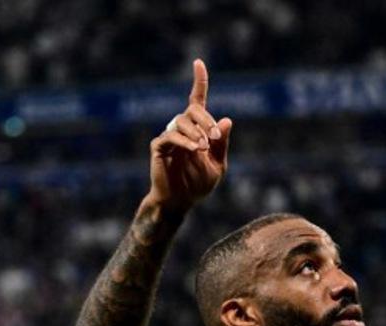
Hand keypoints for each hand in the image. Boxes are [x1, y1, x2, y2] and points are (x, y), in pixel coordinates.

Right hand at [145, 59, 232, 213]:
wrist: (180, 203)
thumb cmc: (198, 185)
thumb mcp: (218, 165)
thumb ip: (222, 144)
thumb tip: (226, 120)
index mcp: (197, 130)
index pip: (197, 100)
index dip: (199, 81)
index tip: (198, 62)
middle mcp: (182, 129)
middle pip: (192, 110)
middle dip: (206, 120)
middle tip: (215, 137)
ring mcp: (169, 137)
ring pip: (181, 122)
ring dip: (196, 133)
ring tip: (203, 148)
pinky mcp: (158, 147)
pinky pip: (171, 137)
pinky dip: (184, 141)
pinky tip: (194, 150)